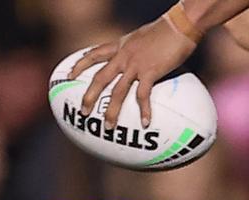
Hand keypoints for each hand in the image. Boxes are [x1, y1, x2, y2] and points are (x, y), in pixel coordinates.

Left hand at [68, 16, 196, 127]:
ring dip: (111, 111)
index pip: (94, 54)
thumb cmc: (167, 28)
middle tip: (83, 111)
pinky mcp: (150, 71)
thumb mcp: (144, 36)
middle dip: (89, 96)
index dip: (80, 65)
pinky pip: (143, 95)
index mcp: (121, 46)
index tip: (69, 76)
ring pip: (117, 91)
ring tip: (108, 126)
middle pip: (100, 78)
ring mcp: (135, 65)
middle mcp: (123, 56)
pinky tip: (144, 123)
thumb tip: (143, 57)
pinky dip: (144, 110)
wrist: (179, 24)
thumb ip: (138, 48)